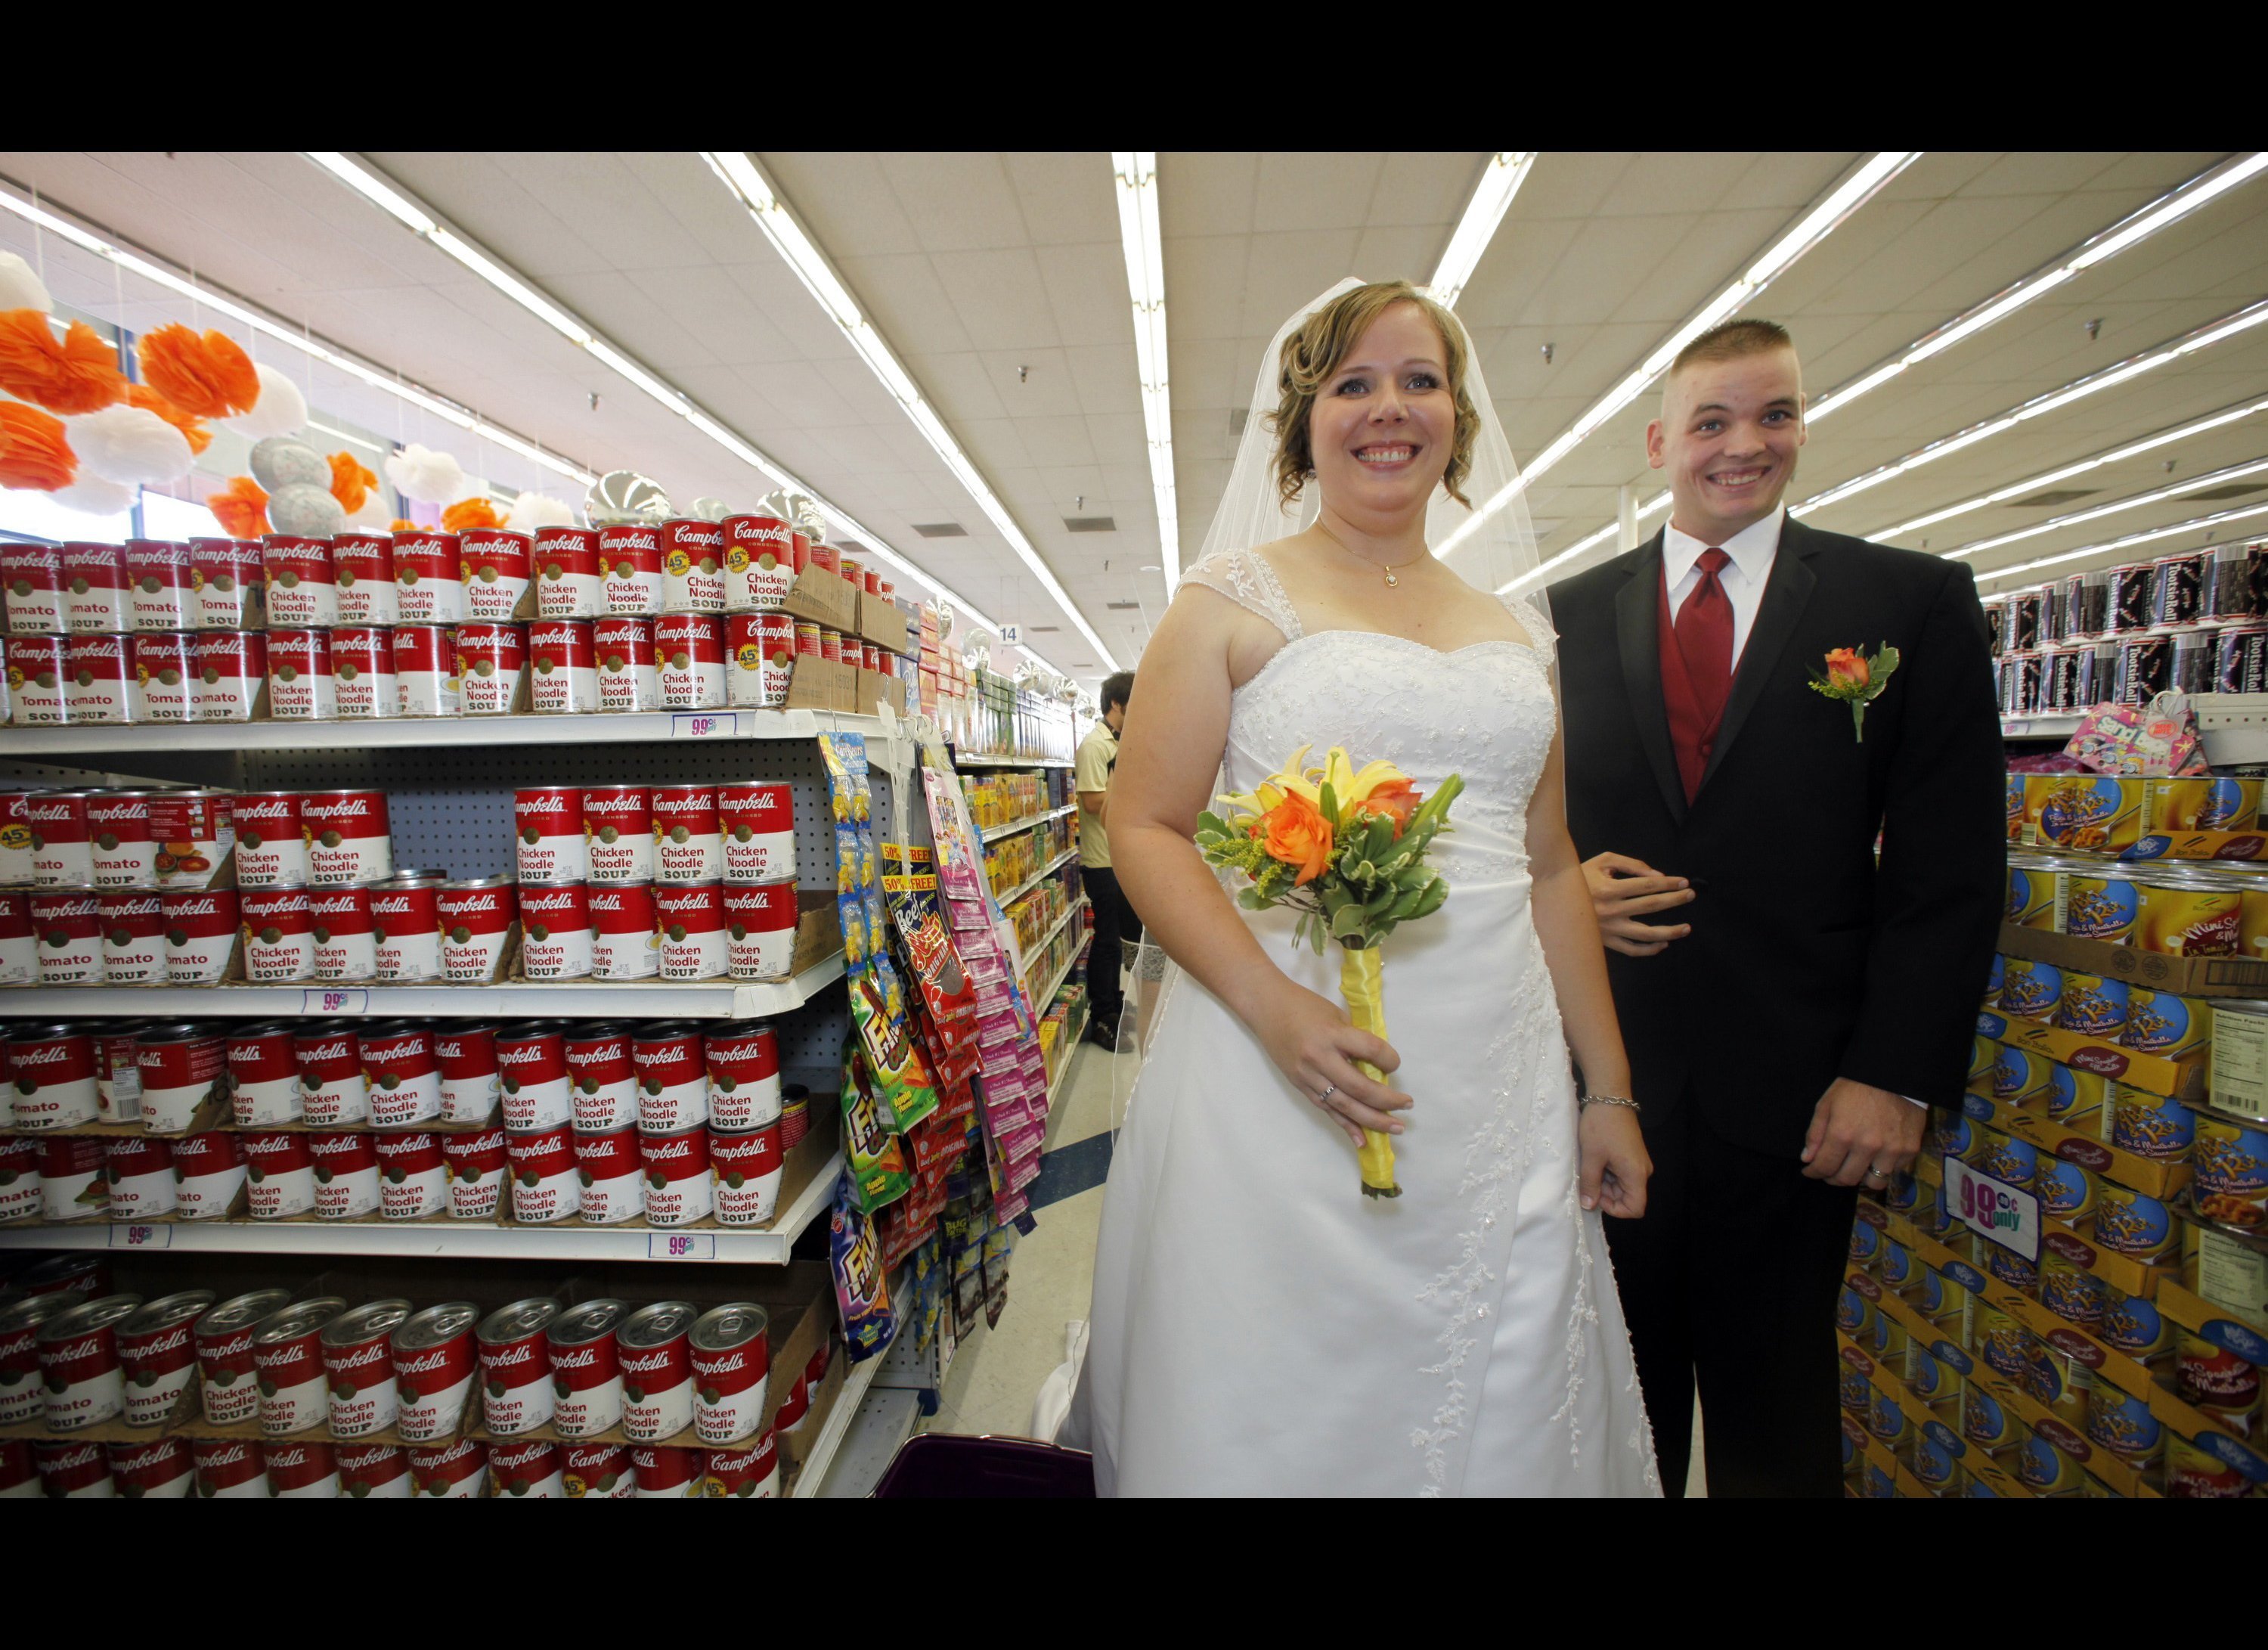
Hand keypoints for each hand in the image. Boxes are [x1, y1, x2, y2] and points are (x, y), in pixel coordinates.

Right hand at [1252, 977, 1411, 1147]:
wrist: (1266, 1008)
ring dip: (1373, 1119)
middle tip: (1407, 1105)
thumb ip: (1355, 1039)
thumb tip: (1376, 1065)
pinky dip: (1346, 1126)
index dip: (1390, 1060)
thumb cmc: (1304, 1006)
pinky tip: (1362, 1140)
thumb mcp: (1335, 1015)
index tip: (1394, 1063)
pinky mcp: (1301, 1087)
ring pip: (1345, 1106)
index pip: (1370, 1051)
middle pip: (1359, 1087)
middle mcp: (1320, 1058)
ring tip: (1396, 1127)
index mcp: (1332, 1034)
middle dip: (1387, 1100)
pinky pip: (1327, 1110)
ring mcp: (1308, 1076)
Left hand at [1579, 1103, 1649, 1217]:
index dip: (1615, 1210)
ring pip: (1622, 1185)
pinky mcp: (1631, 1154)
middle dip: (1606, 1194)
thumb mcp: (1591, 1157)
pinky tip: (1594, 1159)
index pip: (1635, 1208)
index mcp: (1636, 1174)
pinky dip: (1606, 1172)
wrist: (1609, 1096)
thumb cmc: (1601, 1125)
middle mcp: (1642, 1170)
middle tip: (1587, 1178)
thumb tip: (1589, 1205)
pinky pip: (1620, 1172)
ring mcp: (1637, 1162)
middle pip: (1627, 1197)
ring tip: (1589, 1165)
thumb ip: (1590, 1184)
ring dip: (1604, 1182)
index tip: (1597, 1196)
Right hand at [1582, 851, 1694, 956]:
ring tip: (1686, 928)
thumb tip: (1657, 876)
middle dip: (1675, 900)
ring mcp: (1609, 929)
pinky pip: (1631, 950)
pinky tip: (1663, 944)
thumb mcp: (1602, 861)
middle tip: (1690, 895)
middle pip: (1651, 906)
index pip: (1647, 886)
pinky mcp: (1606, 942)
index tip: (1683, 882)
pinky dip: (1649, 950)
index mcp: (1609, 889)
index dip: (1668, 883)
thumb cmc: (1579, 878)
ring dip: (1669, 931)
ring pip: (1645, 934)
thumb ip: (1630, 865)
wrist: (1554, 900)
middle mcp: (1611, 910)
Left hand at [1801, 1078, 1925, 1185]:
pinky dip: (1882, 1168)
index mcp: (1843, 1134)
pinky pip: (1893, 1171)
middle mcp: (1867, 1146)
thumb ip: (1815, 1134)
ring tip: (1854, 1166)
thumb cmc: (1856, 1087)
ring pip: (1873, 1182)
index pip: (1824, 1167)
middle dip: (1833, 1179)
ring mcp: (1891, 1150)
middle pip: (1847, 1179)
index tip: (1810, 1171)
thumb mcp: (1827, 1103)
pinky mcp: (1910, 1150)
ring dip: (1860, 1177)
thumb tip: (1808, 1159)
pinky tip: (1875, 1156)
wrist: (1892, 1075)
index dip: (1813, 1173)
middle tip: (1830, 1172)